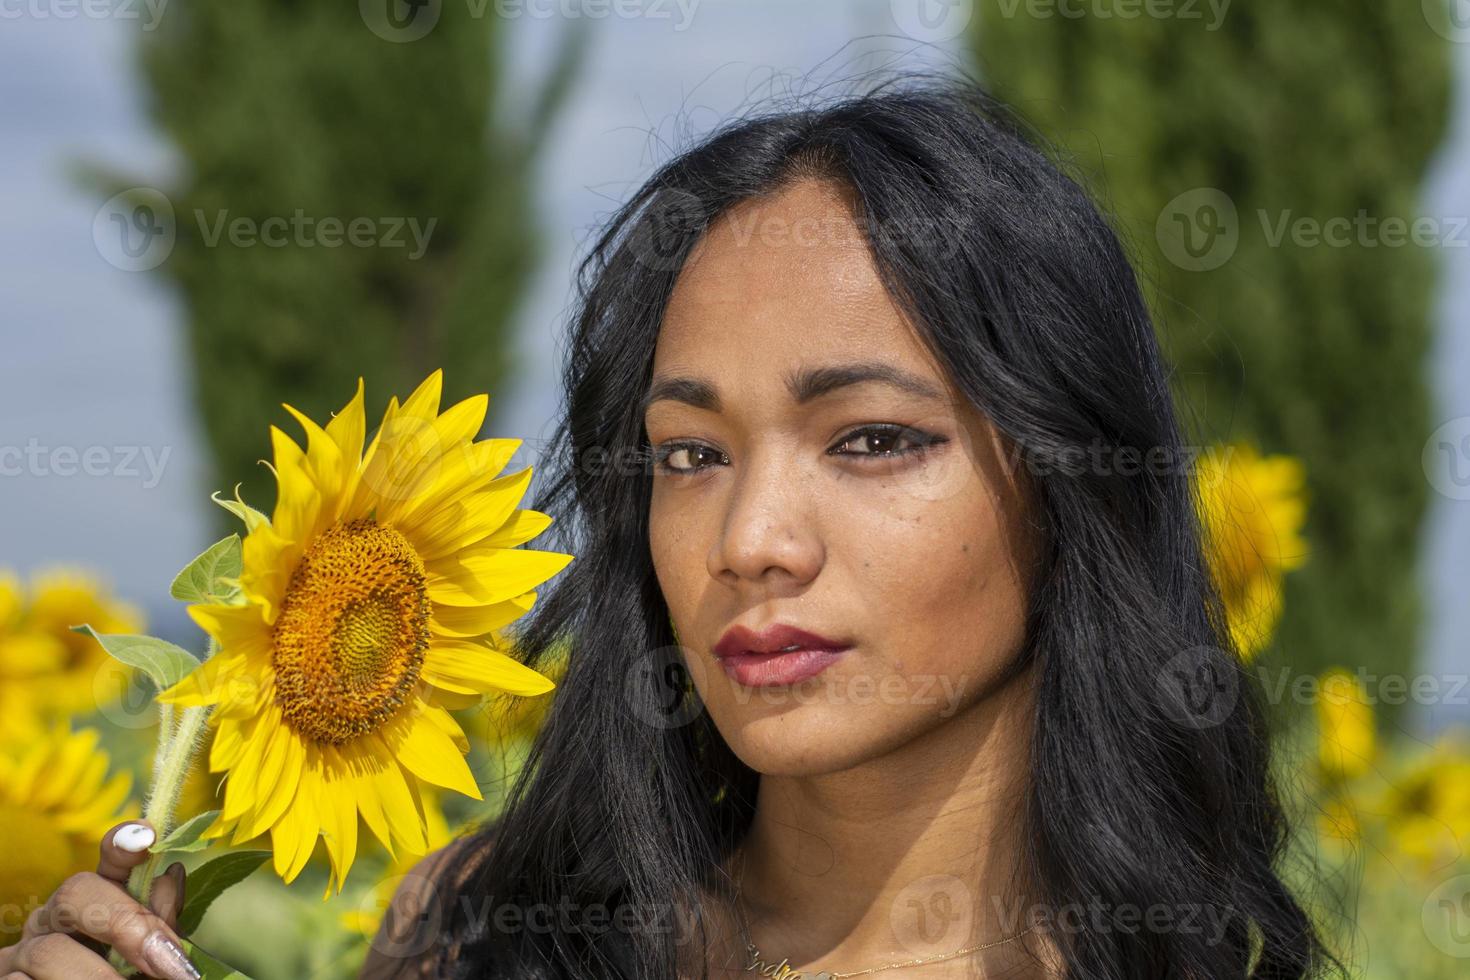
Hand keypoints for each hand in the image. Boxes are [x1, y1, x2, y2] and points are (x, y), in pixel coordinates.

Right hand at [0, 820, 199, 978]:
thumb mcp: (144, 958)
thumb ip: (158, 924)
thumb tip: (172, 874)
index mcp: (96, 906)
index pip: (108, 860)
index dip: (124, 843)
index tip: (146, 838)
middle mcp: (54, 921)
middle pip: (75, 894)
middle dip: (126, 924)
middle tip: (169, 962)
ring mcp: (20, 956)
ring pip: (48, 952)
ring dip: (98, 979)